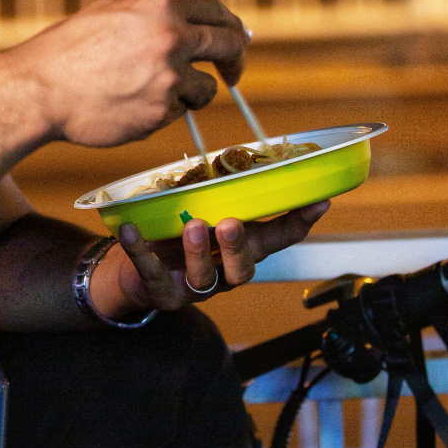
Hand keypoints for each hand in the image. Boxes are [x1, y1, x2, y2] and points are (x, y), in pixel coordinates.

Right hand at [15, 0, 248, 148]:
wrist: (40, 90)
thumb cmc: (69, 49)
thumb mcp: (110, 11)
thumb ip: (154, 12)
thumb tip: (193, 19)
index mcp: (161, 5)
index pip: (217, 10)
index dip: (231, 25)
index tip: (236, 39)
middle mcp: (172, 35)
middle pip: (228, 44)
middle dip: (235, 60)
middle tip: (232, 73)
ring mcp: (170, 75)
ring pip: (206, 87)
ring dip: (191, 92)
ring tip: (151, 92)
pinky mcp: (162, 110)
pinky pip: (180, 111)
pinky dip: (165, 111)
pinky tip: (132, 105)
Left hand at [86, 200, 331, 319]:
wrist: (129, 269)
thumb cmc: (173, 232)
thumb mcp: (200, 208)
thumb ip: (217, 191)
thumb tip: (236, 154)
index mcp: (240, 248)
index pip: (278, 239)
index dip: (300, 223)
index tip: (319, 201)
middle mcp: (223, 271)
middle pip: (244, 268)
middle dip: (239, 247)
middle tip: (231, 223)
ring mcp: (193, 288)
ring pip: (205, 278)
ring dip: (199, 251)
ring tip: (192, 226)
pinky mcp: (161, 294)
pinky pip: (152, 274)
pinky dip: (140, 252)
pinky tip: (129, 230)